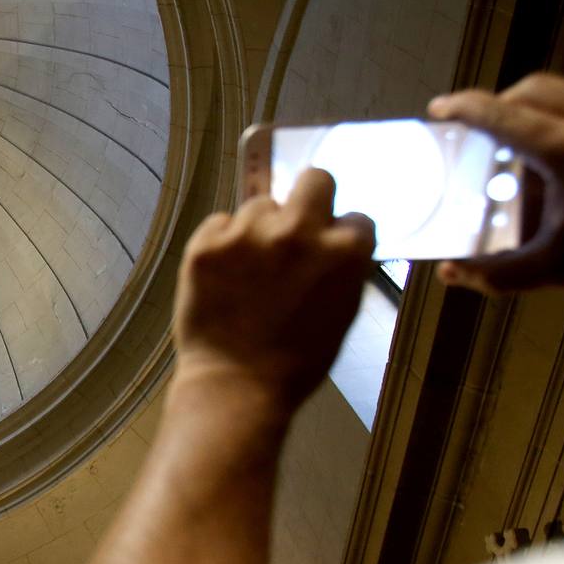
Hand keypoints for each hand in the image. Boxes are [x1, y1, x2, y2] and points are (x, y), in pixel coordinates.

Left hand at [175, 169, 374, 413]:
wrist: (236, 385)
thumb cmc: (296, 360)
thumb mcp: (342, 311)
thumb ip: (342, 267)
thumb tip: (335, 239)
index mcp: (344, 251)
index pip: (355, 217)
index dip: (341, 235)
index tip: (328, 249)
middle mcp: (299, 231)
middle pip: (315, 179)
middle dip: (310, 197)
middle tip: (294, 226)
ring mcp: (250, 233)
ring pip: (259, 205)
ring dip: (258, 228)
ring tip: (249, 269)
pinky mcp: (207, 243)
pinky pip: (220, 223)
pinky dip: (222, 243)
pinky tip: (223, 276)